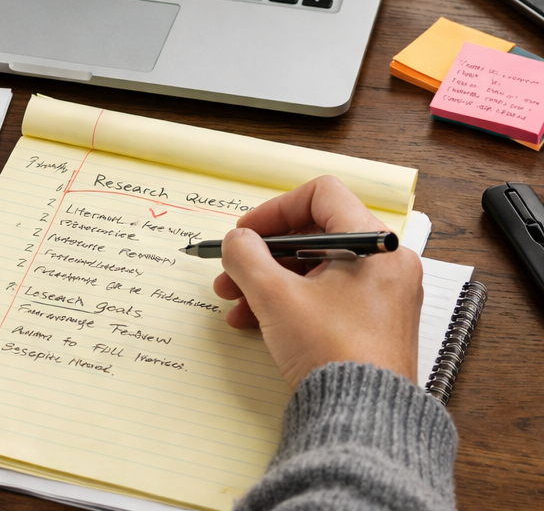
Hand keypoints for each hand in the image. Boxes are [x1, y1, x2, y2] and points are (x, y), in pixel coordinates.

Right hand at [212, 175, 422, 390]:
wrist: (365, 423)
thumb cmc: (332, 353)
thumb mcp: (275, 296)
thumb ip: (246, 256)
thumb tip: (237, 241)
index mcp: (376, 244)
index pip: (321, 195)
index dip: (276, 209)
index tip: (247, 233)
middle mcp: (386, 264)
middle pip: (313, 235)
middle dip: (263, 253)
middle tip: (231, 271)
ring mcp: (382, 296)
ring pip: (314, 268)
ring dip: (268, 280)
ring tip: (234, 302)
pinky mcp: (373, 324)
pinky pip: (325, 296)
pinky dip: (289, 301)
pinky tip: (254, 321)